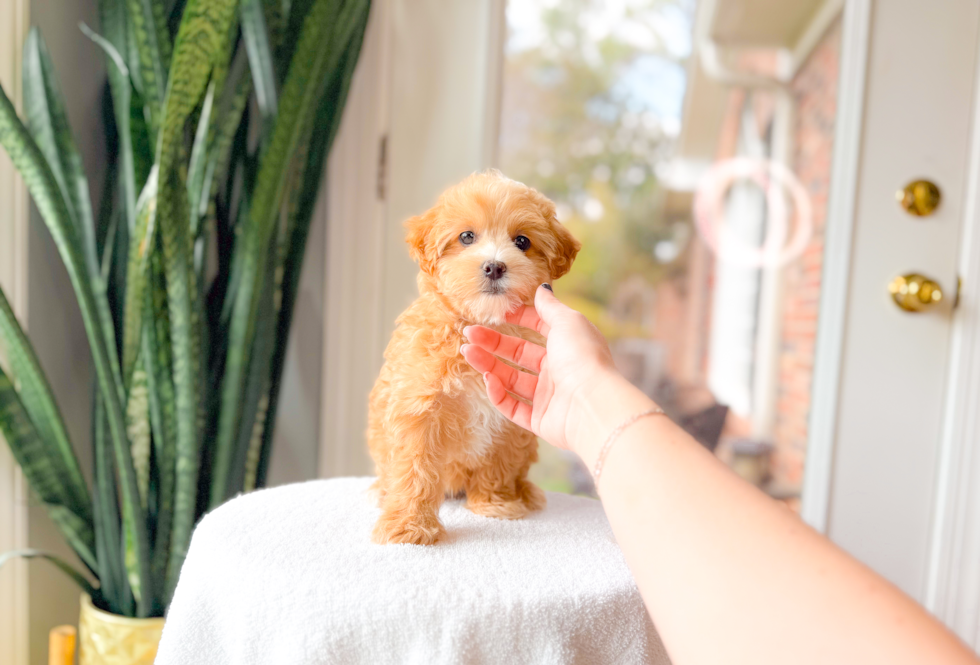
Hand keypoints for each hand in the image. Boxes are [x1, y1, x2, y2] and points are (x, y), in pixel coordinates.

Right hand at [461, 284, 618, 451]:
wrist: (592, 405)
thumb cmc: (583, 358)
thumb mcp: (568, 322)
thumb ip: (550, 307)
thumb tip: (542, 288)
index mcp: (568, 344)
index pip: (538, 328)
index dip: (518, 319)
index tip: (495, 313)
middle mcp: (558, 369)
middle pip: (519, 354)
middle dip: (493, 343)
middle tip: (469, 334)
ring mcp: (548, 396)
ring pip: (511, 379)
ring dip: (488, 365)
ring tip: (468, 352)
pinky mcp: (540, 420)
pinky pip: (513, 406)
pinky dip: (498, 394)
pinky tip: (487, 378)